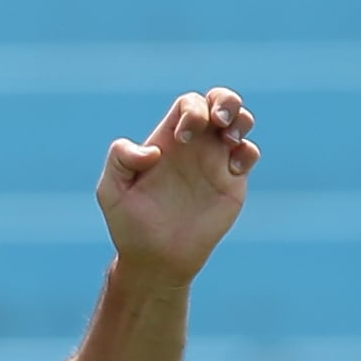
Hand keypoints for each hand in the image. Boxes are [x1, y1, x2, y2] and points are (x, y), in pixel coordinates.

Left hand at [99, 87, 257, 281]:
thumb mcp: (111, 192)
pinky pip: (249, 154)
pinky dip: (247, 153)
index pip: (188, 104)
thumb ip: (119, 160)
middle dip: (225, 101)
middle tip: (219, 121)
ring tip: (229, 140)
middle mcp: (195, 146)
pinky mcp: (232, 183)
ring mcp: (216, 162)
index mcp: (168, 141)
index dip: (192, 109)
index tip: (183, 138)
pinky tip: (231, 171)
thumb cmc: (130, 225)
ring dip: (241, 120)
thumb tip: (153, 151)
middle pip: (219, 102)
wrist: (156, 259)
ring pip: (240, 122)